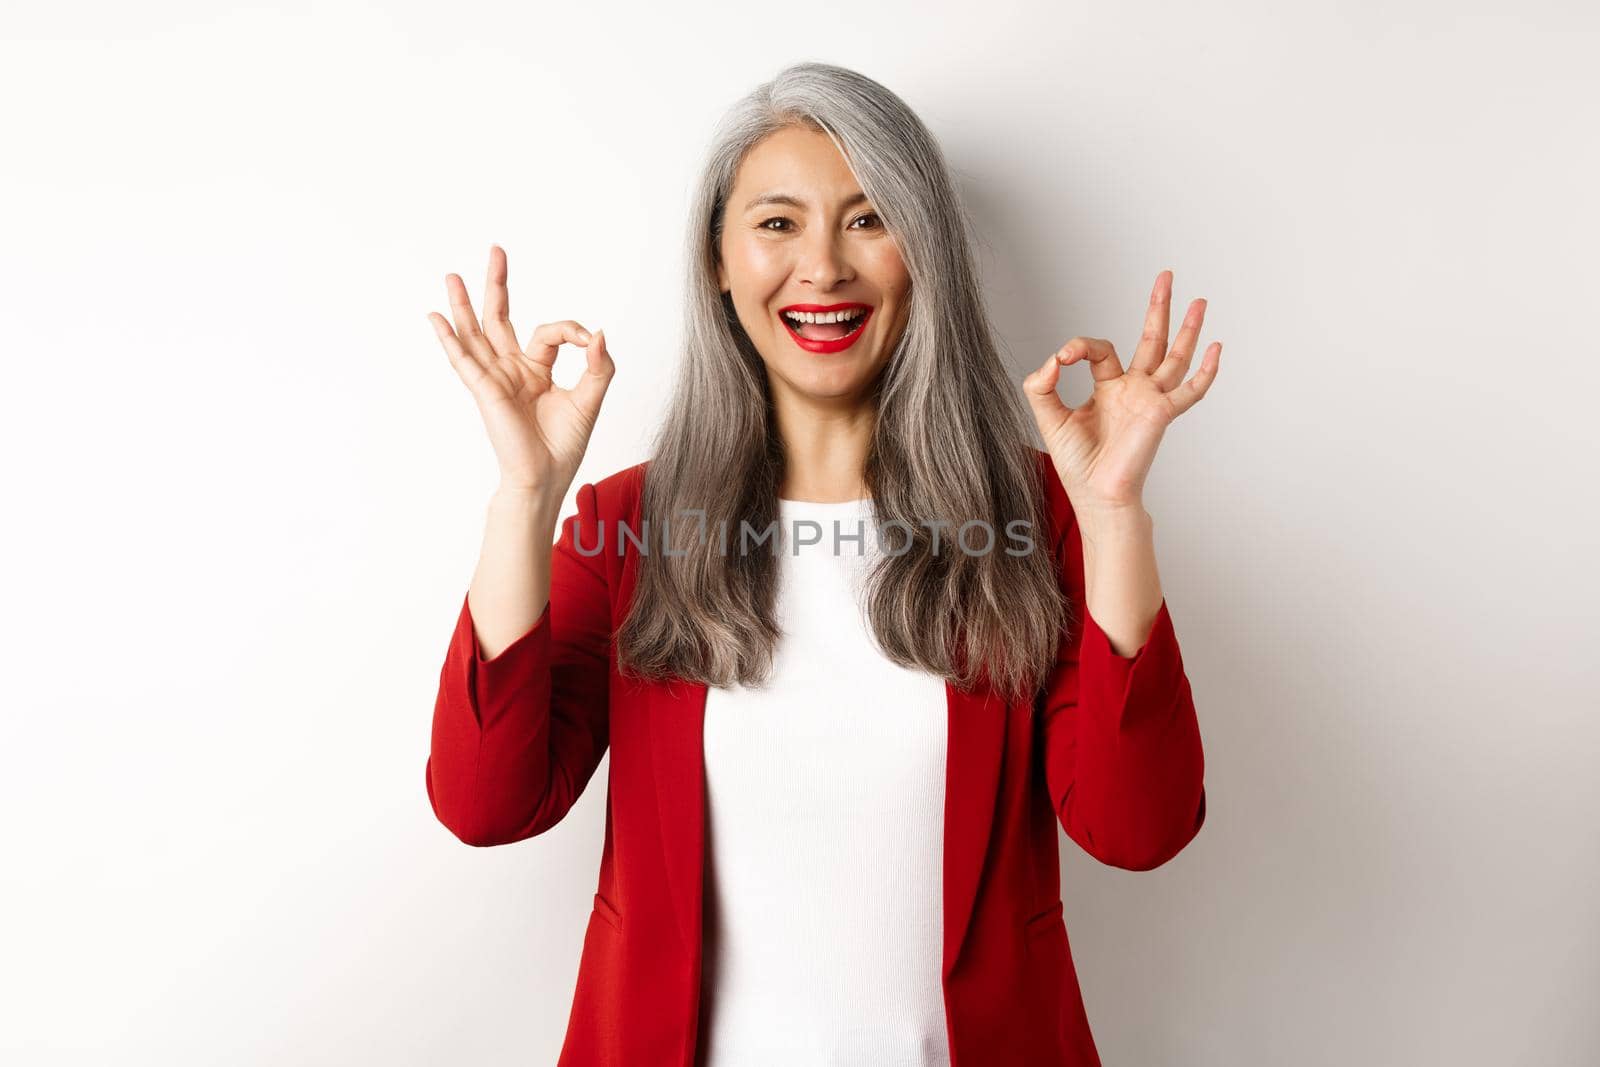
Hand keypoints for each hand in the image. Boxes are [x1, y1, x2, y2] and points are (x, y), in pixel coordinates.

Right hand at [428, 244, 615, 494]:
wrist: (546, 477)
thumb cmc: (564, 445)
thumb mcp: (591, 399)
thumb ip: (599, 366)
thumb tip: (599, 334)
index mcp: (537, 369)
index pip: (550, 333)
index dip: (571, 330)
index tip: (589, 342)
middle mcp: (512, 369)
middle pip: (500, 318)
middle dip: (498, 285)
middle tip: (496, 250)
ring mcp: (495, 378)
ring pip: (477, 333)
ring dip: (464, 305)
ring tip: (453, 276)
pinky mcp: (485, 391)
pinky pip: (463, 360)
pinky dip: (449, 339)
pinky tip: (436, 317)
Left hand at [1023, 270, 1219, 514]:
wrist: (1095, 494)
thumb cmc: (1077, 463)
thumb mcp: (1048, 416)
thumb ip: (1041, 385)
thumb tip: (1052, 359)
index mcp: (1108, 388)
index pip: (1100, 350)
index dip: (1079, 346)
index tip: (1062, 359)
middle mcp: (1133, 390)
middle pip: (1151, 340)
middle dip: (1158, 308)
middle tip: (1166, 276)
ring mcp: (1150, 400)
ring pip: (1174, 356)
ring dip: (1187, 328)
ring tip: (1198, 300)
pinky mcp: (1160, 414)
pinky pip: (1190, 391)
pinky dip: (1205, 371)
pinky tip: (1216, 348)